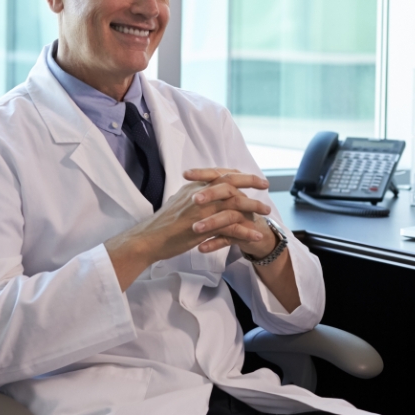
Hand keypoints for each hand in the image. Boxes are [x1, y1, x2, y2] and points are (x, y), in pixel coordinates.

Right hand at [105, 168, 272, 290]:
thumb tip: (205, 192)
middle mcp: (199, 194)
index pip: (221, 173)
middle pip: (231, 181)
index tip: (252, 176)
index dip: (239, 174)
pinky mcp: (203, 228)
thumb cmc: (162, 225)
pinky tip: (257, 235)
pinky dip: (246, 231)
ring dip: (254, 206)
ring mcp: (202, 211)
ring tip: (267, 212)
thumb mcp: (180, 203)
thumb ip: (195, 196)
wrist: (147, 240)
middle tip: (266, 185)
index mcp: (194, 187)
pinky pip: (231, 227)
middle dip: (251, 181)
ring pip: (235, 203)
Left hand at [184, 169, 299, 312]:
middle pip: (227, 190)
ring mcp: (243, 216)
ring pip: (228, 216)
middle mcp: (239, 199)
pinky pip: (230, 238)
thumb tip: (186, 184)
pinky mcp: (246, 234)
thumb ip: (209, 193)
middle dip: (211, 194)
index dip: (202, 173)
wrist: (259, 236)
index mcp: (230, 188)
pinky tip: (201, 248)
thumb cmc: (234, 217)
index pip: (217, 175)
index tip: (185, 175)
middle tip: (195, 200)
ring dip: (212, 222)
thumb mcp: (221, 203)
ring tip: (196, 229)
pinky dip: (215, 243)